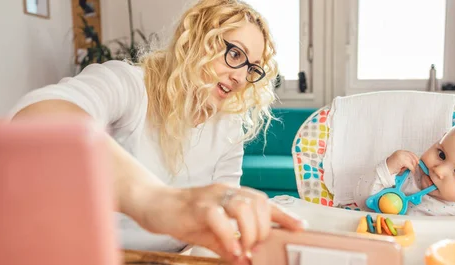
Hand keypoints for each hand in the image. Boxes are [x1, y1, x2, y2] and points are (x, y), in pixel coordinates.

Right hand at [139, 183, 305, 264]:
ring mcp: (212, 196)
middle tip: (255, 246)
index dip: (284, 215)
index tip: (300, 228)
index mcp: (234, 195)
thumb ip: (230, 245)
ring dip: (250, 231)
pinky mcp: (196, 206)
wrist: (154, 205)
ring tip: (245, 248)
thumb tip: (246, 261)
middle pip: (259, 202)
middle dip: (264, 228)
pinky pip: (218, 217)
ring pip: (243, 206)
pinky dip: (229, 235)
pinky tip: (231, 249)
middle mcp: (227, 191)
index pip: (265, 202)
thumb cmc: (185, 218)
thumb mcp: (212, 234)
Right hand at [386, 150, 418, 174]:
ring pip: (412, 161)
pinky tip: (412, 171)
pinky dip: (412, 169)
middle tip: (415, 168)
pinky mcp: (401, 160)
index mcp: (400, 152)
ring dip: (413, 167)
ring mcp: (401, 156)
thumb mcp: (399, 162)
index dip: (415, 158)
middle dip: (415, 163)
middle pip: (412, 157)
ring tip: (412, 170)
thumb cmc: (391, 168)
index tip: (418, 162)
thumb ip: (405, 160)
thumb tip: (414, 163)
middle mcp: (400, 152)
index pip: (410, 153)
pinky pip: (410, 165)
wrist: (385, 170)